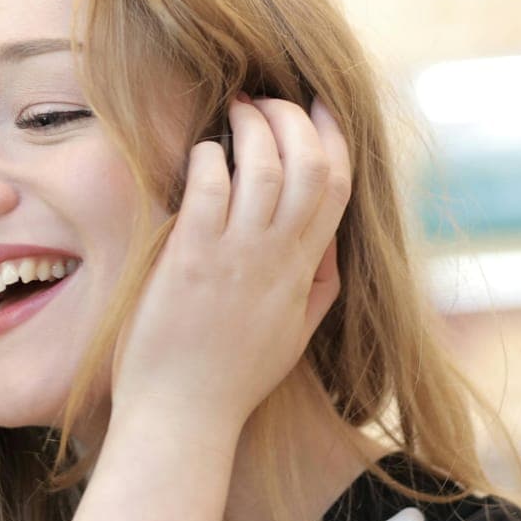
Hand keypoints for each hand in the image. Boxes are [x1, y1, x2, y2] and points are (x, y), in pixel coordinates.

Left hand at [110, 96, 349, 432]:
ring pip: (266, 167)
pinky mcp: (191, 262)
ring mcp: (235, 259)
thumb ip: (319, 286)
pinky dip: (211, 157)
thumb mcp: (294, 335)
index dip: (335, 136)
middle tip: (266, 101)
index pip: (338, 186)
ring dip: (254, 126)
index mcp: (304, 273)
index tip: (319, 105)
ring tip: (235, 109)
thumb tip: (329, 240)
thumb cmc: (230, 379)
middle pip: (310, 166)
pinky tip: (202, 152)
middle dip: (294, 118)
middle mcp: (276, 260)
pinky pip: (211, 188)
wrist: (183, 419)